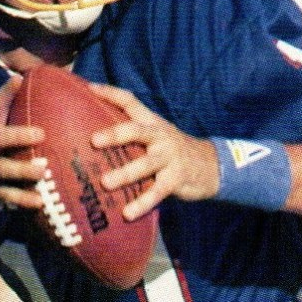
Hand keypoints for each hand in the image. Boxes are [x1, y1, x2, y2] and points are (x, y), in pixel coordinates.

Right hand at [0, 77, 45, 219]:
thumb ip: (7, 113)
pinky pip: (5, 196)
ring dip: (23, 171)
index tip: (19, 80)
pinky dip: (22, 199)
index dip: (6, 93)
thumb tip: (21, 78)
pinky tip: (39, 201)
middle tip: (41, 134)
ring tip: (42, 172)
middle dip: (18, 136)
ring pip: (3, 170)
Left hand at [89, 82, 219, 219]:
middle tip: (94, 140)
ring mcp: (169, 157)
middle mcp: (160, 136)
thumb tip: (92, 136)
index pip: (131, 102)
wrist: (211, 166)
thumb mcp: (156, 135)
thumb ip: (132, 133)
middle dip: (116, 134)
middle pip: (137, 131)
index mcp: (152, 123)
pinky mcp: (176, 179)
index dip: (111, 93)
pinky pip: (156, 192)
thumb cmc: (172, 151)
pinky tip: (127, 213)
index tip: (90, 87)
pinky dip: (142, 203)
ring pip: (145, 165)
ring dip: (125, 174)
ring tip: (105, 183)